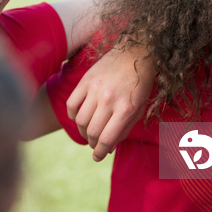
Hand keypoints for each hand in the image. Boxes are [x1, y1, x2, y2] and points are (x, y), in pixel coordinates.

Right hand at [66, 45, 154, 161]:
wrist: (134, 53)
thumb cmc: (140, 84)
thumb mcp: (139, 109)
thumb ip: (124, 129)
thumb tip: (108, 147)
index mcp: (125, 109)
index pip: (106, 139)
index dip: (100, 152)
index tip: (97, 157)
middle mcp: (109, 100)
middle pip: (91, 132)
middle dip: (92, 143)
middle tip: (94, 144)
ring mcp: (95, 89)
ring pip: (80, 120)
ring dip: (82, 131)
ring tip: (87, 132)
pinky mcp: (85, 81)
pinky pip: (72, 104)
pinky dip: (73, 115)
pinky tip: (79, 117)